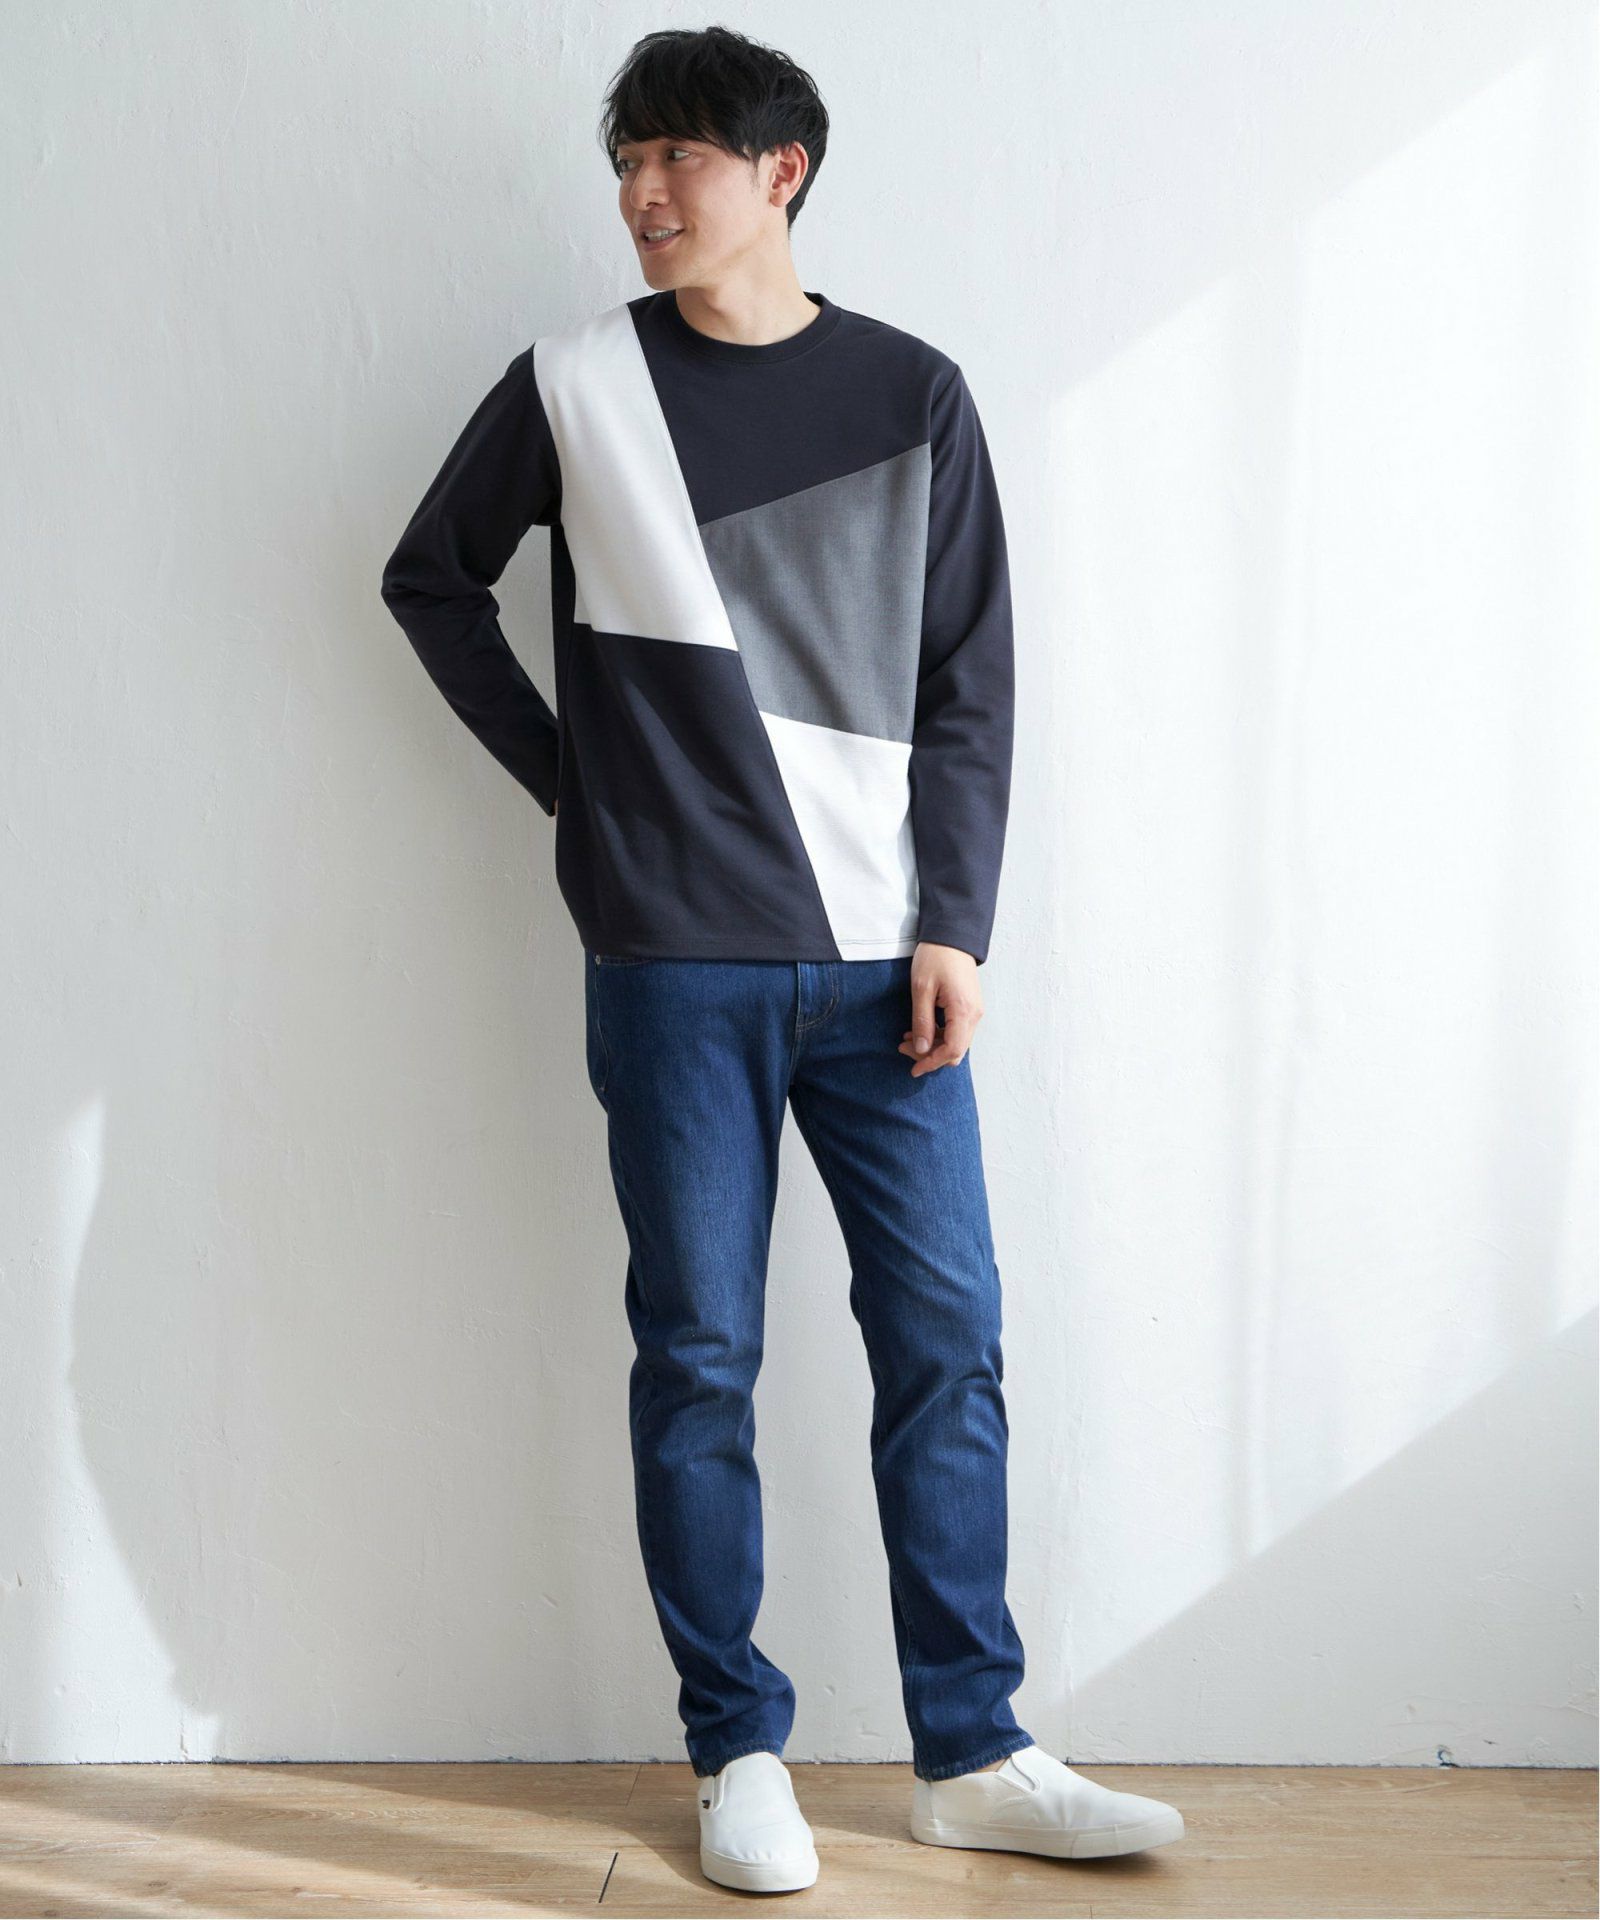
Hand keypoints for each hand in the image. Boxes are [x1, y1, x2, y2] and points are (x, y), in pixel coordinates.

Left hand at [898, 942, 982, 1074]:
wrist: (951, 936)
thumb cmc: (936, 957)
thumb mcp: (921, 989)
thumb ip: (922, 1021)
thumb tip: (921, 1048)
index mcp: (964, 1011)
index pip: (952, 1050)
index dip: (932, 1062)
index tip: (913, 1068)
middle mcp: (974, 1015)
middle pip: (955, 1051)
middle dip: (930, 1055)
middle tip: (904, 1048)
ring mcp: (974, 1011)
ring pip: (956, 1042)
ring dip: (933, 1045)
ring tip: (908, 1037)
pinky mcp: (969, 1007)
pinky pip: (957, 1031)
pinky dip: (939, 1035)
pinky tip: (921, 1028)